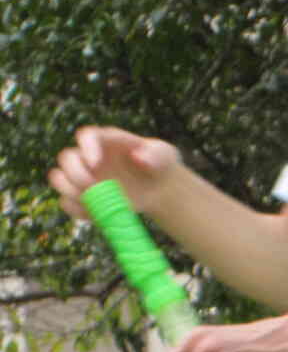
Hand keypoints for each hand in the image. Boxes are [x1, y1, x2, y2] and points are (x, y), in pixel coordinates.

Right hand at [48, 127, 182, 219]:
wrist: (159, 188)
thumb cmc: (160, 165)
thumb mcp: (166, 155)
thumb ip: (156, 153)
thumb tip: (139, 158)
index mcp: (105, 140)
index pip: (86, 136)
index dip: (86, 147)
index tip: (96, 163)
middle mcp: (88, 156)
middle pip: (66, 158)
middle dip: (75, 173)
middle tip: (94, 187)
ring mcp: (84, 177)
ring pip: (59, 179)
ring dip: (69, 191)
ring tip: (92, 201)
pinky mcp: (84, 197)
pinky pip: (67, 203)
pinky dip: (76, 210)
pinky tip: (94, 215)